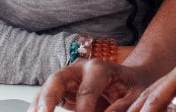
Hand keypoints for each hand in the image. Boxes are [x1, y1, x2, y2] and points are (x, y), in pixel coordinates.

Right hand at [33, 59, 155, 111]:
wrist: (133, 78)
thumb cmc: (134, 85)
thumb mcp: (136, 95)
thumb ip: (122, 107)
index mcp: (99, 68)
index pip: (86, 92)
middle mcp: (79, 70)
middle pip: (57, 80)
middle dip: (48, 100)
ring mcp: (69, 79)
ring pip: (47, 89)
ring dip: (38, 106)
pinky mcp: (63, 91)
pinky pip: (47, 99)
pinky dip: (40, 109)